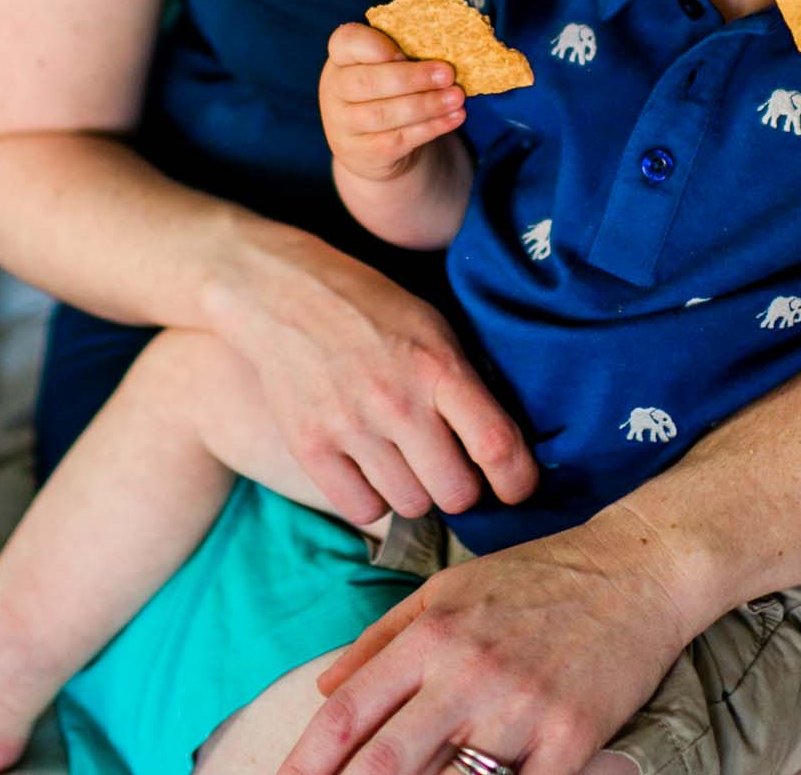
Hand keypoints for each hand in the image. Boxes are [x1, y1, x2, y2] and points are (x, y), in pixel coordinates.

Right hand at [211, 224, 537, 525]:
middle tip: (450, 466)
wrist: (283, 292)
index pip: (496, 446)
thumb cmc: (371, 308)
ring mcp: (350, 427)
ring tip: (406, 462)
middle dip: (462, 486)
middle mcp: (397, 402)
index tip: (516, 486)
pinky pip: (360, 508)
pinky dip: (372, 498)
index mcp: (438, 367)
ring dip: (417, 492)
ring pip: (411, 506)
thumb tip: (505, 445)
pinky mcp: (310, 446)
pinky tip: (371, 470)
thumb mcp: (434, 327)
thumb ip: (466, 384)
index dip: (517, 480)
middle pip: (456, 493)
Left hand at [281, 510, 693, 774]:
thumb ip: (381, 639)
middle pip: (384, 761)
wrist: (636, 570)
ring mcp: (521, 711)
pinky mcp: (571, 741)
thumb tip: (322, 691)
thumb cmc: (538, 578)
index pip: (349, 712)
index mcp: (432, 636)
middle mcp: (468, 674)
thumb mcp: (448, 590)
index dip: (308, 760)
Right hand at [320, 22, 467, 183]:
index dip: (374, 45)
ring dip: (427, 105)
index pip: (346, 41)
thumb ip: (402, 57)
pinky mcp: (361, 153)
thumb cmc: (385, 92)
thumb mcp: (383, 68)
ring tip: (457, 97)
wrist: (370, 146)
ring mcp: (343, 125)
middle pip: (367, 82)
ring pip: (384, 114)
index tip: (405, 51)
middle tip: (448, 74)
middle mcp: (334, 90)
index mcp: (340, 58)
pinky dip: (431, 127)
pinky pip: (398, 139)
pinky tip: (455, 117)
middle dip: (412, 78)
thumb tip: (443, 53)